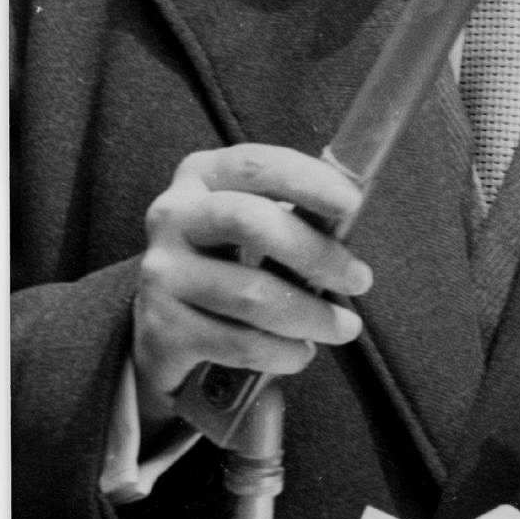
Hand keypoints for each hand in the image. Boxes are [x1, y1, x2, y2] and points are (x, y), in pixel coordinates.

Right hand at [133, 144, 371, 414]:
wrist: (170, 329)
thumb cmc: (232, 264)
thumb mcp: (257, 226)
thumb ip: (298, 216)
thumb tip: (351, 221)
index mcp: (201, 178)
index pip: (254, 165)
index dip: (306, 180)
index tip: (352, 203)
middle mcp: (173, 217)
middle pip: (249, 222)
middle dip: (315, 253)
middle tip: (359, 279)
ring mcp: (162, 273)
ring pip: (250, 294)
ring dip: (310, 315)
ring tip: (342, 326)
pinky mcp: (160, 328)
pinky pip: (239, 342)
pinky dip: (282, 352)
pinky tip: (299, 352)